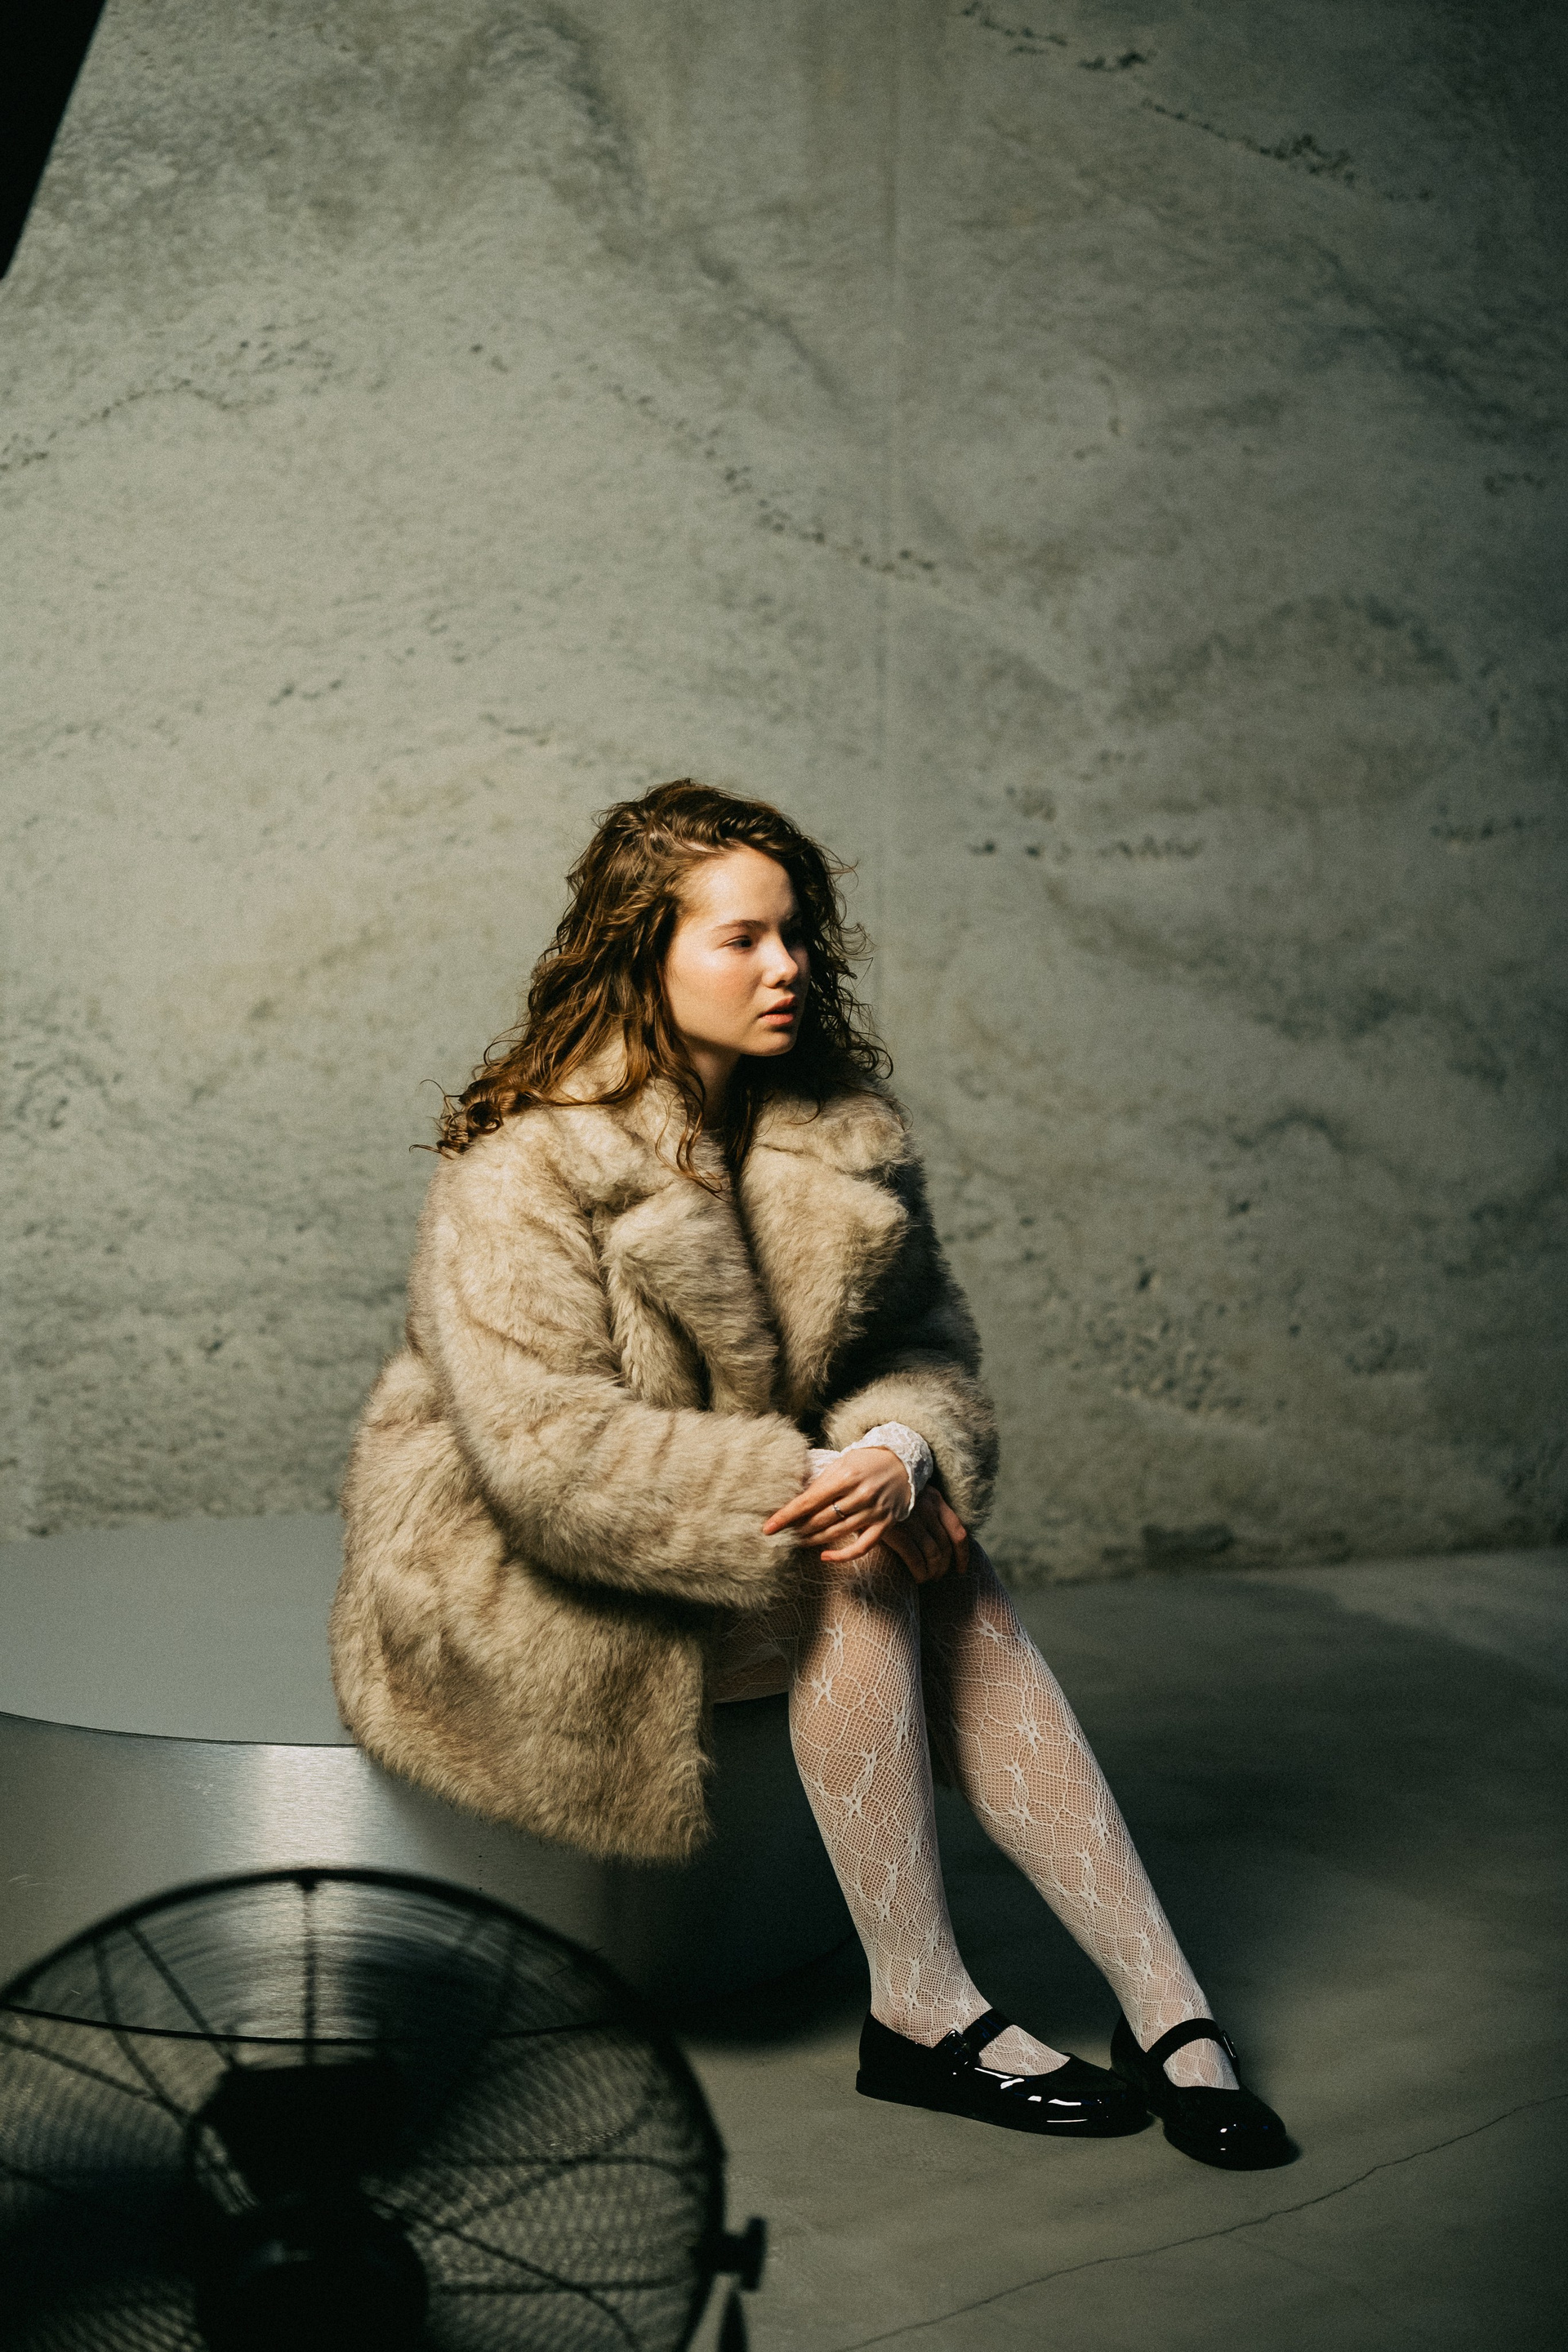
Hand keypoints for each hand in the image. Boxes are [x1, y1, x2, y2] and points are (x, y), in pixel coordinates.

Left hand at [763, 1448, 910, 1567]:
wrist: (902, 1462)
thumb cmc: (865, 1461)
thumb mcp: (841, 1464)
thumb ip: (821, 1483)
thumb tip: (794, 1503)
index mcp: (846, 1475)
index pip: (809, 1501)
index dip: (786, 1516)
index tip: (768, 1528)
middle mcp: (861, 1494)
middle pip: (821, 1519)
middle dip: (797, 1529)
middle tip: (781, 1535)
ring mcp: (874, 1511)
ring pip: (837, 1533)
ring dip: (813, 1540)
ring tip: (796, 1542)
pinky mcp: (885, 1524)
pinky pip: (862, 1547)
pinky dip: (842, 1555)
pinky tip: (825, 1556)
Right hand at [881, 1487, 969, 1584]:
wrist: (857, 1488)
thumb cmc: (885, 1493)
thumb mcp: (911, 1496)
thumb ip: (926, 1512)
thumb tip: (938, 1539)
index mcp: (935, 1498)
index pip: (958, 1530)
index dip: (963, 1554)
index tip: (961, 1568)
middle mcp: (928, 1508)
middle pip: (945, 1545)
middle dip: (944, 1566)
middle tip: (938, 1576)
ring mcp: (913, 1519)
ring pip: (933, 1554)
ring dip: (933, 1571)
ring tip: (927, 1578)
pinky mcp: (897, 1531)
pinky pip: (916, 1558)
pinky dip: (920, 1572)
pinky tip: (917, 1578)